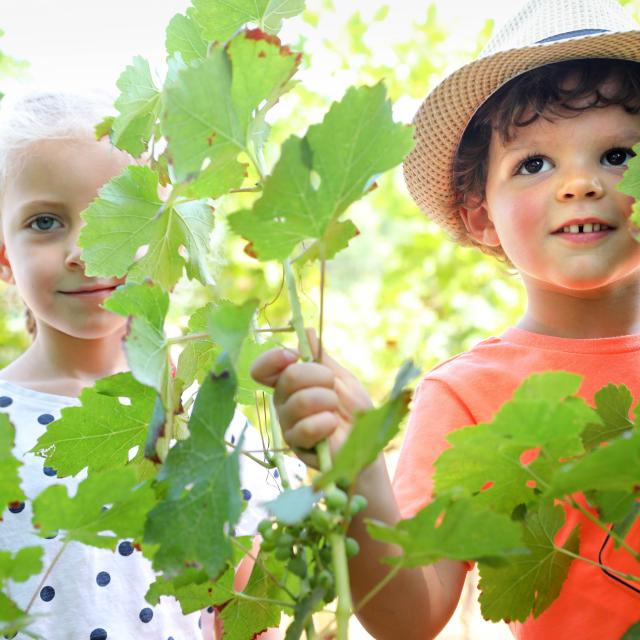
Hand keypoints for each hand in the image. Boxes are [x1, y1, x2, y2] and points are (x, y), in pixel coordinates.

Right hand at [250, 330, 372, 467]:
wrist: (366, 442)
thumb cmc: (354, 410)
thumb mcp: (342, 379)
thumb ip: (322, 359)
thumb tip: (307, 331)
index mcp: (289, 383)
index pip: (263, 369)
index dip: (272, 358)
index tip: (293, 356)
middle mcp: (282, 402)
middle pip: (289, 377)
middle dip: (320, 377)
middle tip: (333, 388)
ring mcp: (287, 424)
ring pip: (299, 401)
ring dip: (327, 401)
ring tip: (336, 410)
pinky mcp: (296, 445)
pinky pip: (305, 427)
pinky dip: (325, 423)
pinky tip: (332, 426)